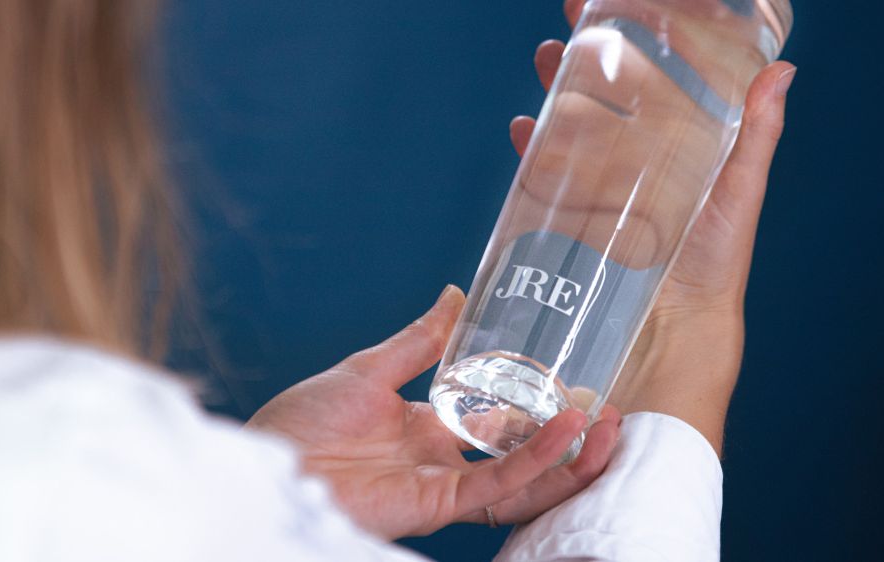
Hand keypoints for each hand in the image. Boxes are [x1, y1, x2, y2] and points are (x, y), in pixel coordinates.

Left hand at [248, 286, 621, 538]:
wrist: (270, 461)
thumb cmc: (302, 421)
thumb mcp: (369, 368)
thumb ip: (419, 341)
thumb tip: (457, 296)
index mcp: (429, 426)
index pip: (500, 422)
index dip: (541, 410)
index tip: (579, 385)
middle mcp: (444, 459)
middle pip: (524, 458)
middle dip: (573, 443)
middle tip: (614, 415)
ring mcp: (442, 484)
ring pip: (524, 481)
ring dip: (568, 458)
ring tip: (609, 429)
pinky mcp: (435, 504)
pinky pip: (496, 486)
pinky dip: (533, 463)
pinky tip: (564, 434)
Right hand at [510, 0, 795, 453]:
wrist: (670, 340)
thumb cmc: (713, 270)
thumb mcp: (737, 194)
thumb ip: (754, 138)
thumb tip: (782, 72)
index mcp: (677, 154)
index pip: (651, 87)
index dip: (634, 47)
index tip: (611, 10)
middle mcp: (635, 169)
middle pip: (602, 103)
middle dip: (582, 63)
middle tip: (565, 33)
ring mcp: (597, 193)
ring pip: (569, 132)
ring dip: (553, 97)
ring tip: (544, 68)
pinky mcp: (566, 223)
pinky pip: (542, 179)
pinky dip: (531, 152)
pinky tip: (523, 132)